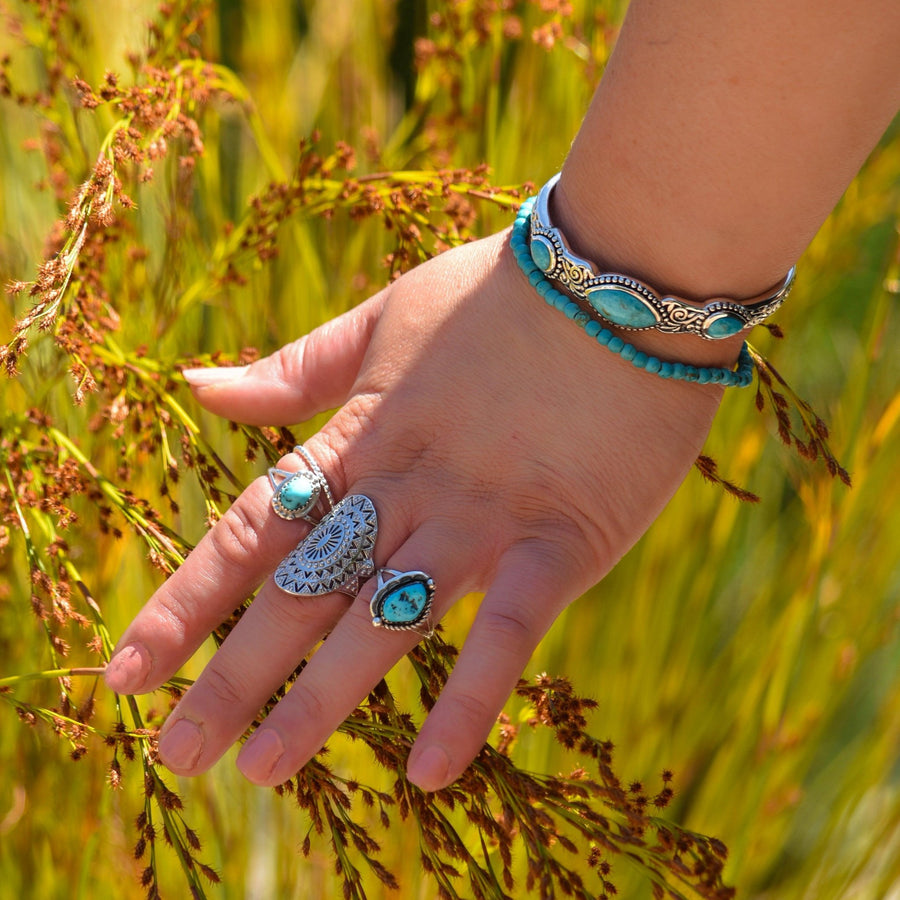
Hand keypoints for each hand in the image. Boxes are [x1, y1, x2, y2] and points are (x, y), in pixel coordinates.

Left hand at [104, 227, 725, 789]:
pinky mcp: (562, 540)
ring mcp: (481, 518)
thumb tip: (201, 385)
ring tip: (261, 771)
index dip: (184, 603)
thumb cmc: (503, 293)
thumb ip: (298, 367)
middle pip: (302, 593)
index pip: (252, 531)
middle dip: (232, 675)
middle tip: (176, 754)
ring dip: (319, 701)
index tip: (128, 670)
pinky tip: (428, 774)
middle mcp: (406, 488)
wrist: (624, 279)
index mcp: (361, 435)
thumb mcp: (386, 318)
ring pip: (385, 621)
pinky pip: (507, 632)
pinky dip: (467, 700)